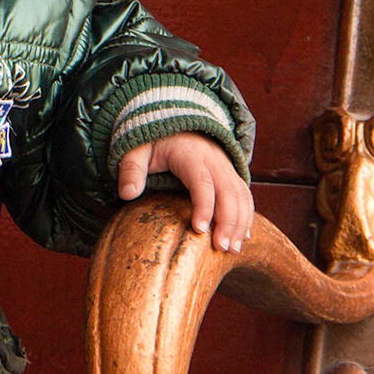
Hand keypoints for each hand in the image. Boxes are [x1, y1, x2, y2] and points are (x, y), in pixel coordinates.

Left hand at [116, 131, 253, 252]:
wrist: (176, 123)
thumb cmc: (155, 140)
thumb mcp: (137, 150)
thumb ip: (131, 170)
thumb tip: (126, 194)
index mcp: (190, 154)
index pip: (201, 182)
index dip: (204, 206)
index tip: (200, 230)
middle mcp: (213, 160)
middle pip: (228, 191)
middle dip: (228, 221)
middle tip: (222, 248)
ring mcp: (225, 167)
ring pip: (240, 194)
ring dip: (240, 222)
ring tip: (233, 250)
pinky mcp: (230, 174)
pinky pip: (244, 195)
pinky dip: (247, 215)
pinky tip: (243, 236)